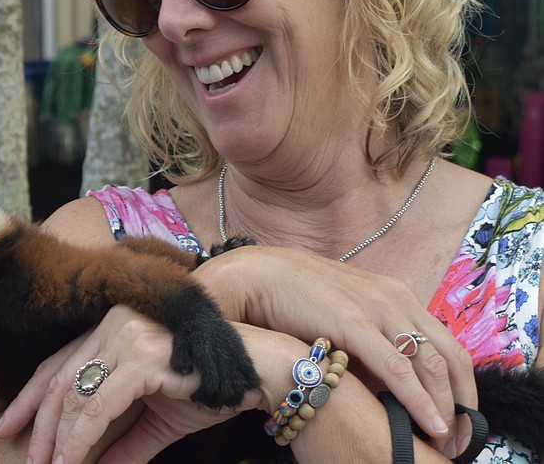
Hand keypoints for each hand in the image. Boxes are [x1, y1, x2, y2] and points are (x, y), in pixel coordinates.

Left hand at [0, 307, 272, 463]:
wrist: (259, 372)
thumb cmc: (209, 386)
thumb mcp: (156, 417)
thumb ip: (124, 440)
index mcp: (111, 326)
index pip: (56, 362)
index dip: (28, 397)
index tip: (8, 427)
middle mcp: (114, 322)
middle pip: (57, 377)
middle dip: (35, 422)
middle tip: (25, 457)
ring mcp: (127, 336)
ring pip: (74, 395)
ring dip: (57, 439)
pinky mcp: (142, 359)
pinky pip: (98, 407)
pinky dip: (80, 440)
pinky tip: (71, 463)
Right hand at [195, 244, 477, 456]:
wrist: (255, 276)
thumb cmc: (295, 300)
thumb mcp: (346, 317)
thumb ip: (370, 343)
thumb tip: (386, 385)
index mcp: (396, 295)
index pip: (447, 345)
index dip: (462, 387)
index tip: (461, 421)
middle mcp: (395, 299)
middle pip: (450, 357)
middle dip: (463, 403)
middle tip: (463, 439)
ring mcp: (377, 308)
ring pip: (431, 365)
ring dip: (445, 408)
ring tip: (448, 442)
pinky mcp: (354, 323)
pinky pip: (398, 368)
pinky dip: (421, 400)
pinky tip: (432, 424)